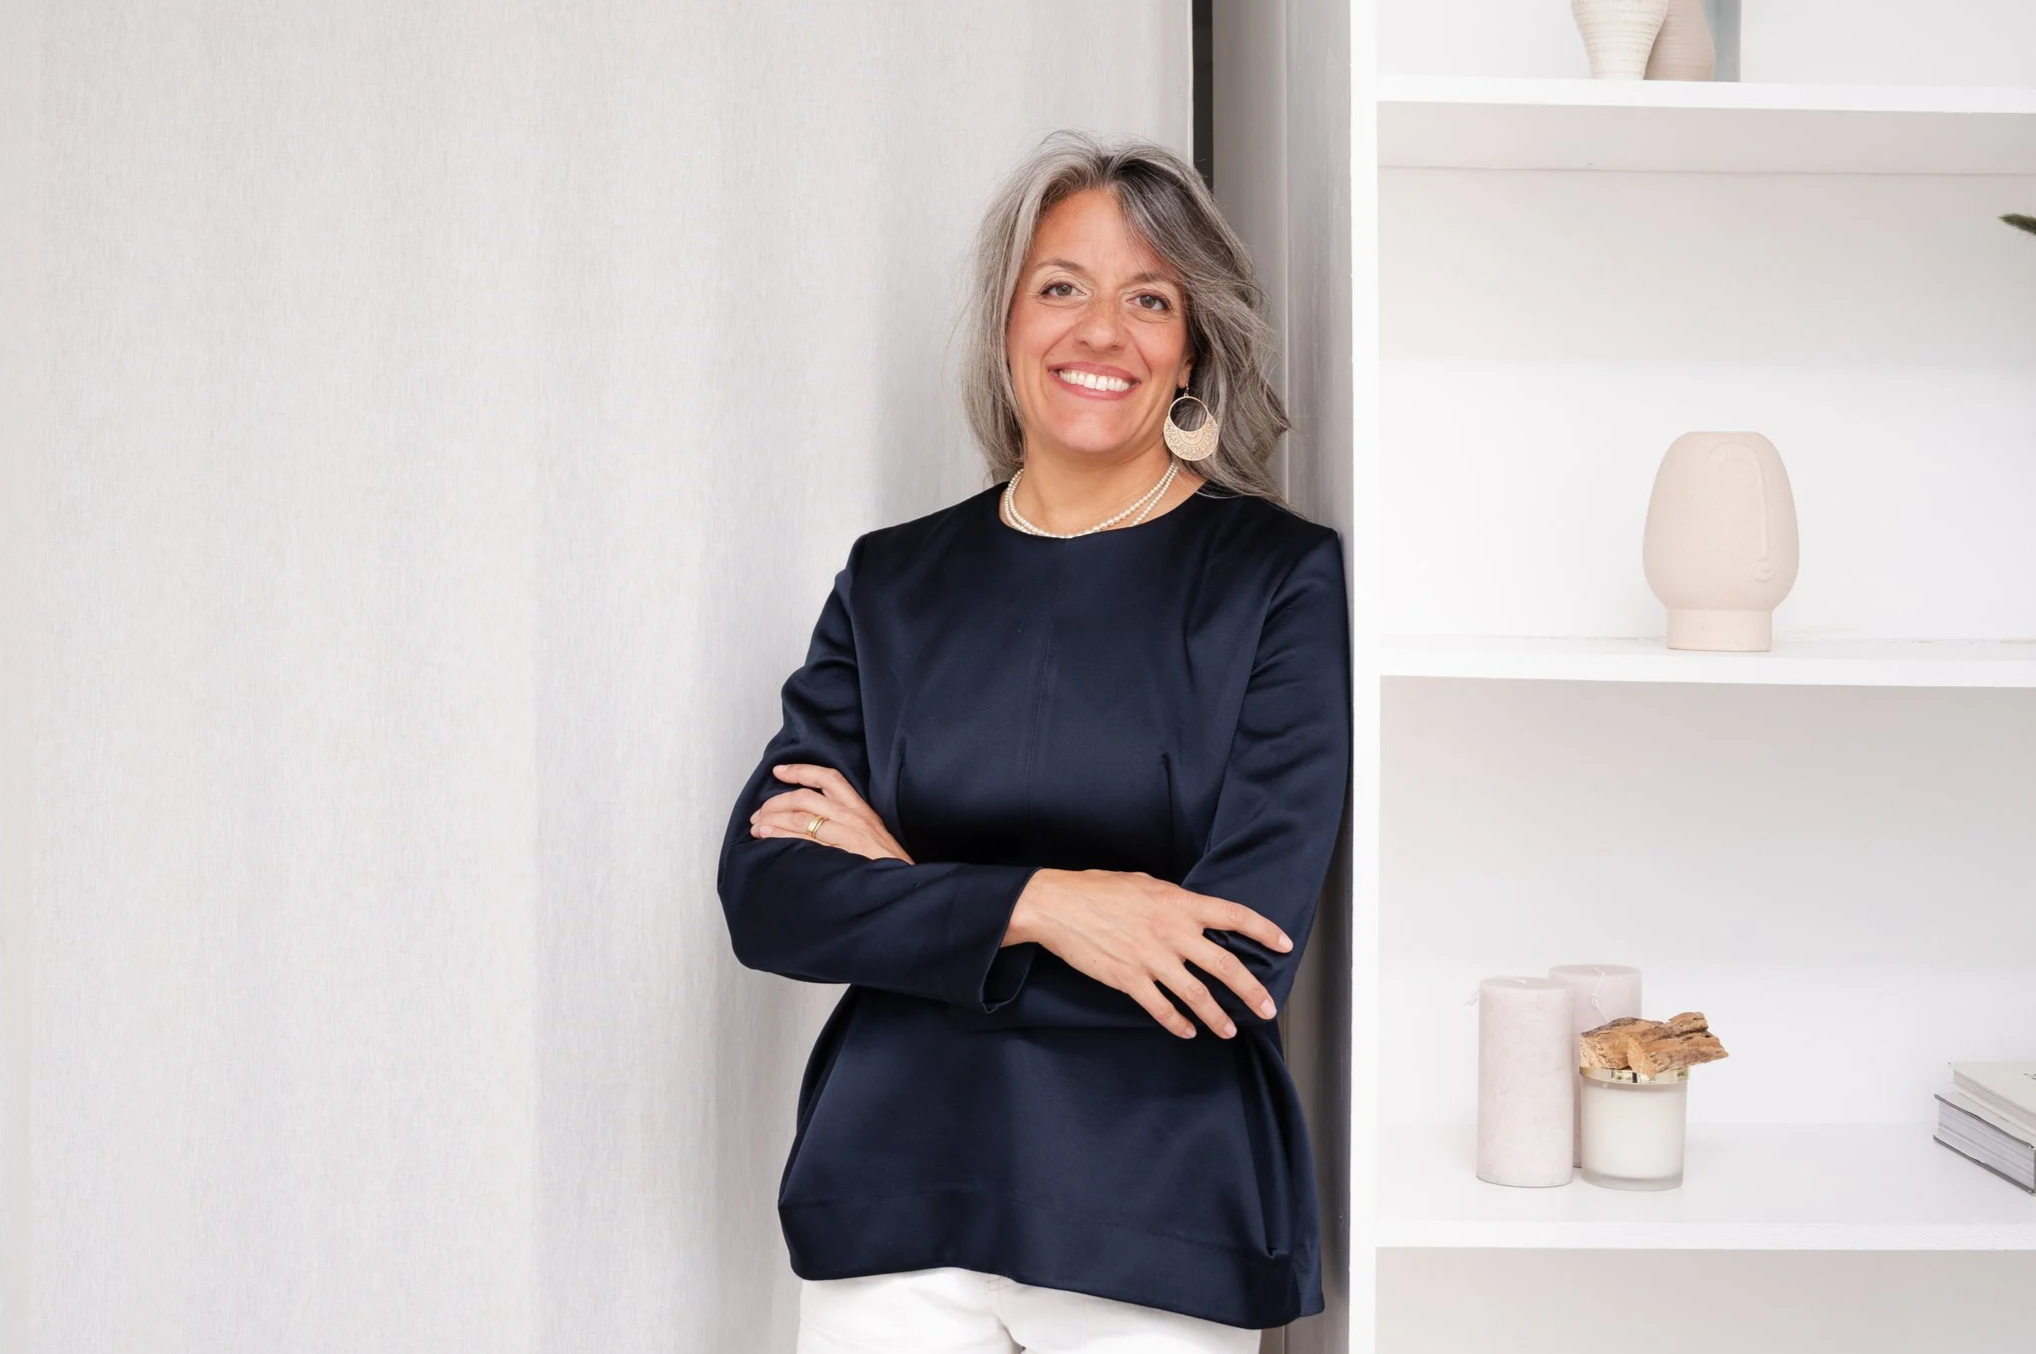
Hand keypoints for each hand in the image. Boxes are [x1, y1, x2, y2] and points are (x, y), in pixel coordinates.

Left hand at [748, 763, 914, 862]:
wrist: (905, 886)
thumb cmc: (885, 865)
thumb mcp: (869, 836)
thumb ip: (844, 824)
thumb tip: (810, 820)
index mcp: (860, 809)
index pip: (828, 778)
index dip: (801, 770)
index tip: (778, 771)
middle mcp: (853, 816)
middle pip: (806, 797)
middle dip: (776, 802)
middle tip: (759, 813)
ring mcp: (848, 834)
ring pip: (801, 816)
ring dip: (773, 819)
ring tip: (757, 827)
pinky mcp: (841, 852)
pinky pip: (805, 838)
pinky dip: (782, 836)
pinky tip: (769, 837)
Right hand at [1005, 869, 1291, 1039]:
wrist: (1058, 906)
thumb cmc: (1098, 889)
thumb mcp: (1145, 883)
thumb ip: (1174, 900)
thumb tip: (1192, 912)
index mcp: (1179, 904)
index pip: (1234, 916)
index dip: (1264, 930)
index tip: (1284, 944)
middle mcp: (1171, 932)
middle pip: (1224, 965)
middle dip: (1251, 990)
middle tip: (1268, 1007)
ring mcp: (1151, 959)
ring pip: (1197, 995)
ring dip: (1217, 1016)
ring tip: (1230, 1030)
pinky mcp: (1128, 979)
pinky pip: (1161, 1008)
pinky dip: (1177, 1023)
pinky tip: (1187, 1031)